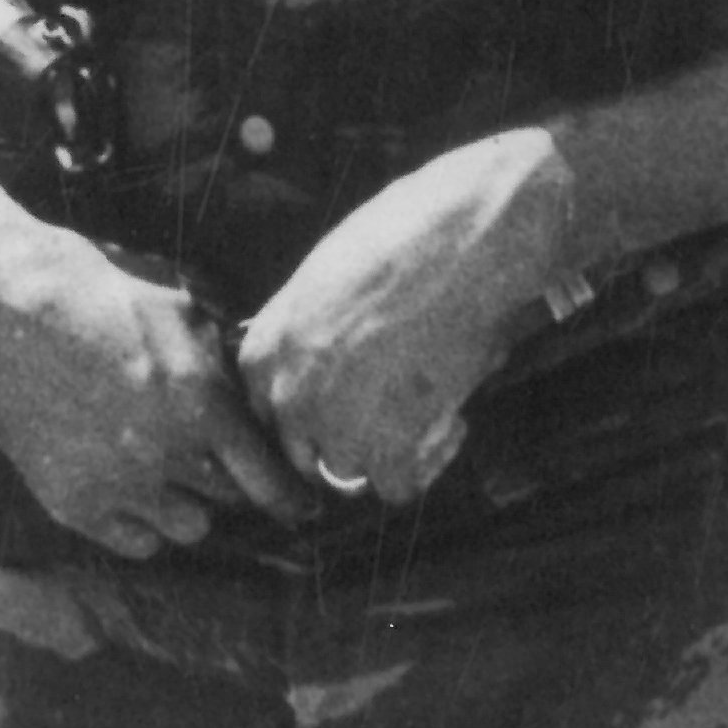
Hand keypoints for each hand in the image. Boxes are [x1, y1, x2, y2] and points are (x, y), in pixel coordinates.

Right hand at [0, 219, 305, 555]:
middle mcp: (164, 453)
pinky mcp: (73, 504)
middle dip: (230, 481)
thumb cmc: (92, 293)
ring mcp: (116, 484)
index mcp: (200, 402)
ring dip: (187, 503)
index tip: (304, 506)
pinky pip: (136, 543)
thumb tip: (254, 397)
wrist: (0, 308)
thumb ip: (222, 361)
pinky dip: (143, 523)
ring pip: (187, 529)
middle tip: (212, 458)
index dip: (293, 498)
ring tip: (167, 468)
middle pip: (229, 501)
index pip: (268, 480)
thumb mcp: (177, 309)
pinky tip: (132, 487)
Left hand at [235, 129, 576, 504]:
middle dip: (347, 437)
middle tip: (395, 411)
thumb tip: (332, 361)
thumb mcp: (327, 277)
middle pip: (303, 451)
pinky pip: (397, 488)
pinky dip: (429, 463)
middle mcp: (287, 395)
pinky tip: (452, 420)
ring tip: (433, 406)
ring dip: (391, 451)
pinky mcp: (384, 451)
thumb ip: (312, 331)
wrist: (462, 244)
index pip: (269, 410)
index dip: (314, 408)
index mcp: (265, 348)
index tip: (352, 398)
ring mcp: (332, 428)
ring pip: (350, 470)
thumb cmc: (404, 239)